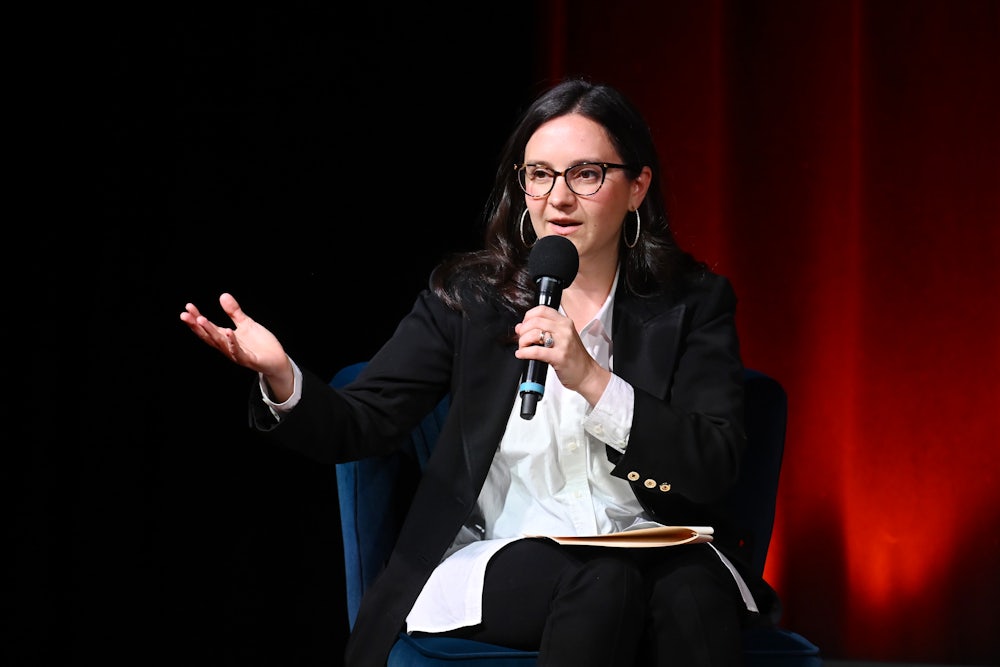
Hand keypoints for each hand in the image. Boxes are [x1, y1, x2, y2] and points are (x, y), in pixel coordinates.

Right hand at [179, 293, 294, 399]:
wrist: (277, 360)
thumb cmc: (260, 344)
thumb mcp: (246, 324)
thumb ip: (234, 312)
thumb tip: (223, 295)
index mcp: (225, 338)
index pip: (207, 328)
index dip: (196, 318)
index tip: (187, 306)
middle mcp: (227, 348)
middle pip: (208, 336)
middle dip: (196, 325)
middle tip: (184, 315)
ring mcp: (237, 355)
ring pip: (220, 343)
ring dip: (210, 331)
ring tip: (201, 319)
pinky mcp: (249, 360)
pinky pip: (239, 352)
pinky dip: (232, 343)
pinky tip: (228, 331)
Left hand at [514, 305, 609, 404]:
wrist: (587, 374)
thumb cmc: (574, 358)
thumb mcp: (561, 339)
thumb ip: (543, 330)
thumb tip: (520, 327)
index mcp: (565, 322)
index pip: (542, 310)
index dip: (528, 317)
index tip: (524, 325)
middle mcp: (565, 329)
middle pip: (535, 321)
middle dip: (523, 331)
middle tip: (521, 339)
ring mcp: (563, 342)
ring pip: (534, 334)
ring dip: (522, 341)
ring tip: (523, 348)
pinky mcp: (559, 356)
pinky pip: (536, 351)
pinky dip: (524, 352)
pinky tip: (522, 354)